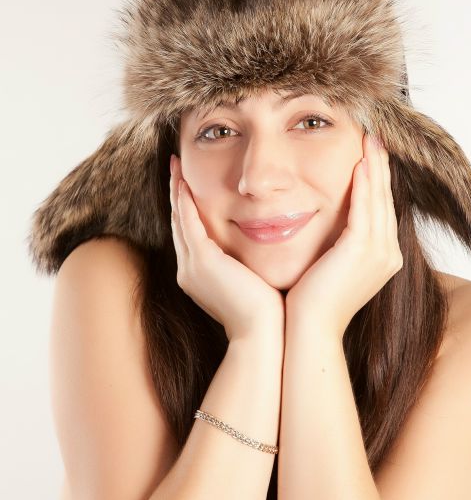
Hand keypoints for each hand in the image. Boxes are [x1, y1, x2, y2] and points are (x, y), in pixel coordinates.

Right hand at [169, 154, 284, 341]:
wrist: (264, 333)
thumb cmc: (266, 311)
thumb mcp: (251, 282)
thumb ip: (245, 264)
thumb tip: (257, 250)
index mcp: (199, 275)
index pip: (189, 233)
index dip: (185, 208)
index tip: (187, 184)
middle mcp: (189, 270)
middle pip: (178, 223)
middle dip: (175, 194)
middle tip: (174, 167)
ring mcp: (192, 266)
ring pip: (179, 219)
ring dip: (175, 191)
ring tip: (174, 166)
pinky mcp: (203, 261)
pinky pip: (188, 222)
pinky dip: (184, 201)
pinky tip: (183, 181)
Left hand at [285, 133, 402, 337]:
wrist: (309, 330)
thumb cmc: (312, 300)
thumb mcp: (331, 266)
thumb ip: (338, 244)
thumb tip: (330, 224)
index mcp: (382, 257)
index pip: (380, 209)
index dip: (377, 180)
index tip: (371, 154)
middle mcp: (388, 253)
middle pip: (385, 200)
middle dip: (381, 166)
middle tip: (376, 137)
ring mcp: (379, 253)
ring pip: (378, 200)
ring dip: (375, 168)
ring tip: (371, 140)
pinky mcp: (362, 250)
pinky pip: (365, 210)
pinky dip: (364, 185)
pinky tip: (360, 163)